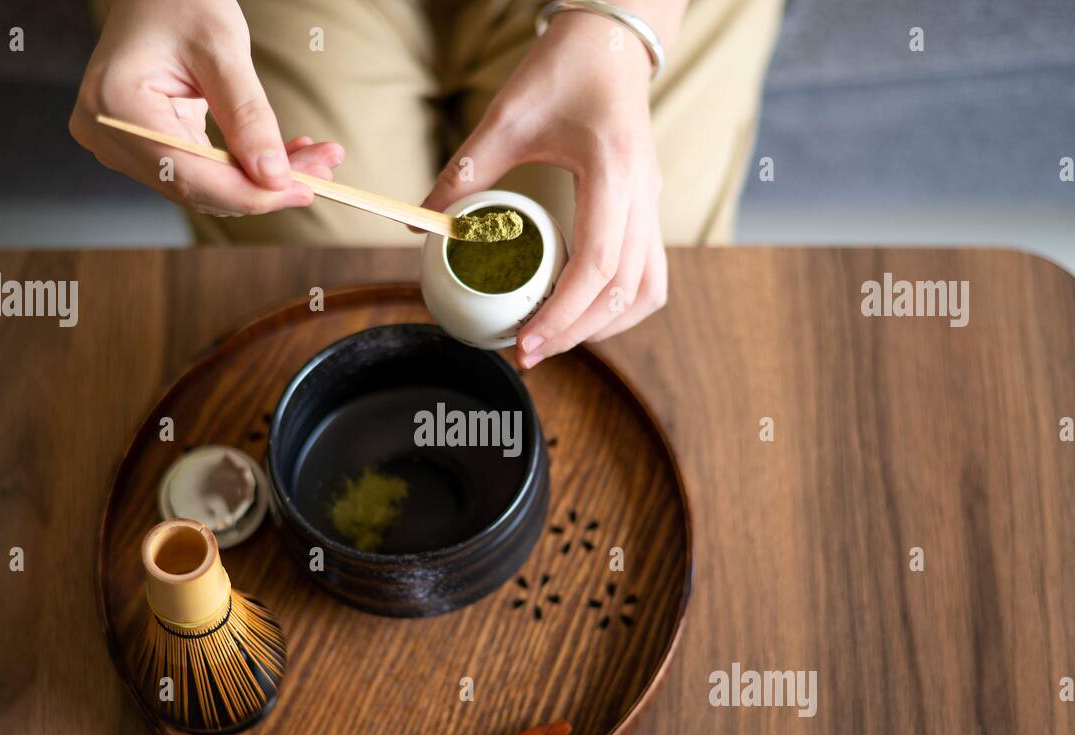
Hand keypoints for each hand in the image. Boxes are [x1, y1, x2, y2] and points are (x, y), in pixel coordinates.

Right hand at [69, 0, 342, 215]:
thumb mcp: (222, 49)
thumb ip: (247, 116)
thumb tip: (275, 178)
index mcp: (117, 106)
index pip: (190, 175)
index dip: (251, 193)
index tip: (305, 189)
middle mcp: (110, 133)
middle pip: (200, 186)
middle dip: (266, 185)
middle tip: (325, 169)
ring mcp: (124, 144)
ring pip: (207, 185)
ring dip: (262, 180)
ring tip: (315, 159)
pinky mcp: (146, 146)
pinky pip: (203, 171)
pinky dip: (246, 167)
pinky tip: (286, 155)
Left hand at [421, 12, 667, 366]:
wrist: (609, 42)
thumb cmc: (565, 70)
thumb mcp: (507, 116)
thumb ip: (466, 170)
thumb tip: (422, 222)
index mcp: (613, 172)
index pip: (598, 264)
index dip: (564, 314)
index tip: (528, 343)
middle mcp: (645, 195)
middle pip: (624, 290)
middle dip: (577, 332)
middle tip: (529, 352)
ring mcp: (653, 205)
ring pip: (646, 290)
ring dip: (605, 325)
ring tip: (557, 339)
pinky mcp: (648, 210)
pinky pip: (647, 275)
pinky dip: (620, 305)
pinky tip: (583, 314)